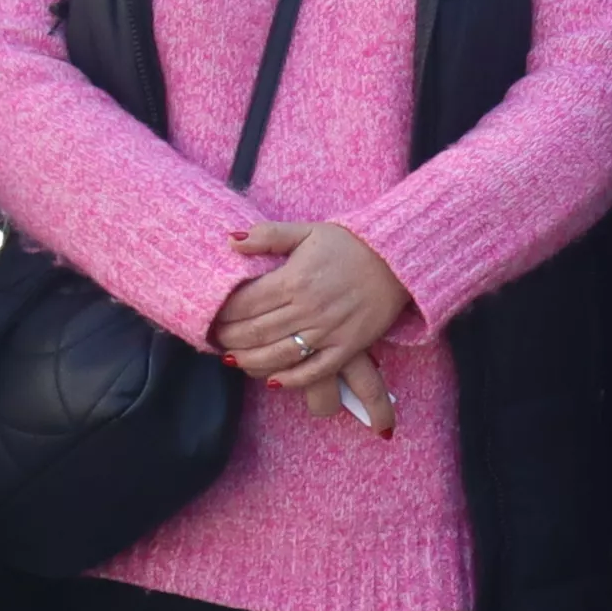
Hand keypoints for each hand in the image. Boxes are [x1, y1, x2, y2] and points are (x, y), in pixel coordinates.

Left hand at [217, 222, 413, 436]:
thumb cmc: (350, 243)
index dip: (223, 313)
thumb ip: (268, 235)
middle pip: (256, 332)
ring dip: (251, 362)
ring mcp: (328, 331)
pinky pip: (314, 371)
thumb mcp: (307, 230)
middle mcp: (308, 308)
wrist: (398, 259)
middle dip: (230, 339)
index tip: (212, 316)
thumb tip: (231, 241)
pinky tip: (273, 380)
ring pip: (279, 355)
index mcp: (294, 279)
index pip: (245, 303)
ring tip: (235, 360)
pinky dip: (291, 379)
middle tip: (217, 340)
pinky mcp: (348, 347)